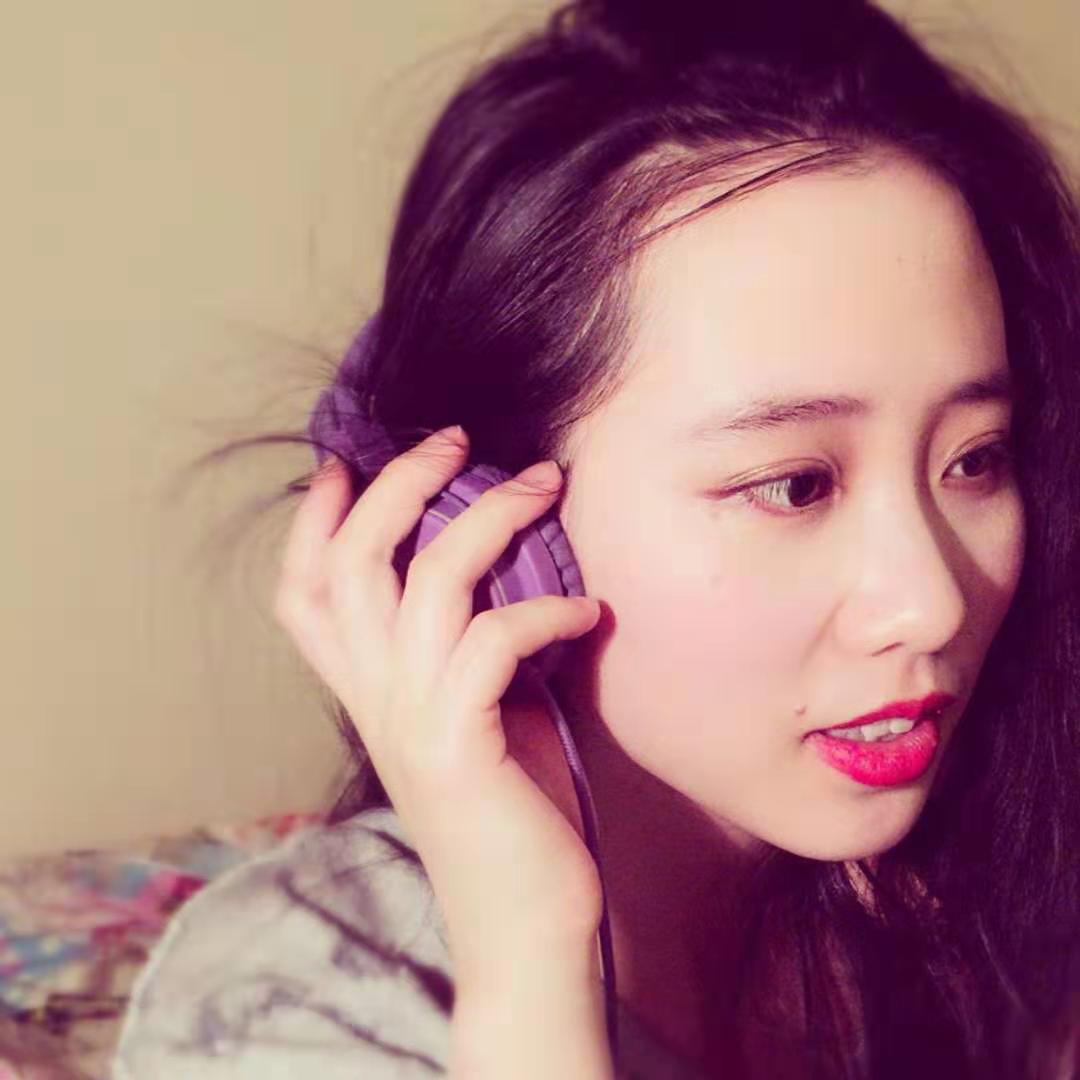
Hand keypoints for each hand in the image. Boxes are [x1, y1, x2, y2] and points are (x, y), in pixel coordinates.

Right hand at [273, 427, 604, 990]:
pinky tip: (587, 609)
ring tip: (544, 485)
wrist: (526, 924)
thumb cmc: (513, 810)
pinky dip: (543, 609)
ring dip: (488, 518)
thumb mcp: (476, 714)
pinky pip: (491, 641)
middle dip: (399, 484)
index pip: (301, 592)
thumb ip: (465, 649)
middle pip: (350, 563)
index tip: (348, 459)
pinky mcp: (458, 747)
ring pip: (422, 582)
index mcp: (368, 692)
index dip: (315, 520)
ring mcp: (410, 722)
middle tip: (458, 438)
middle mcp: (373, 700)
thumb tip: (506, 569)